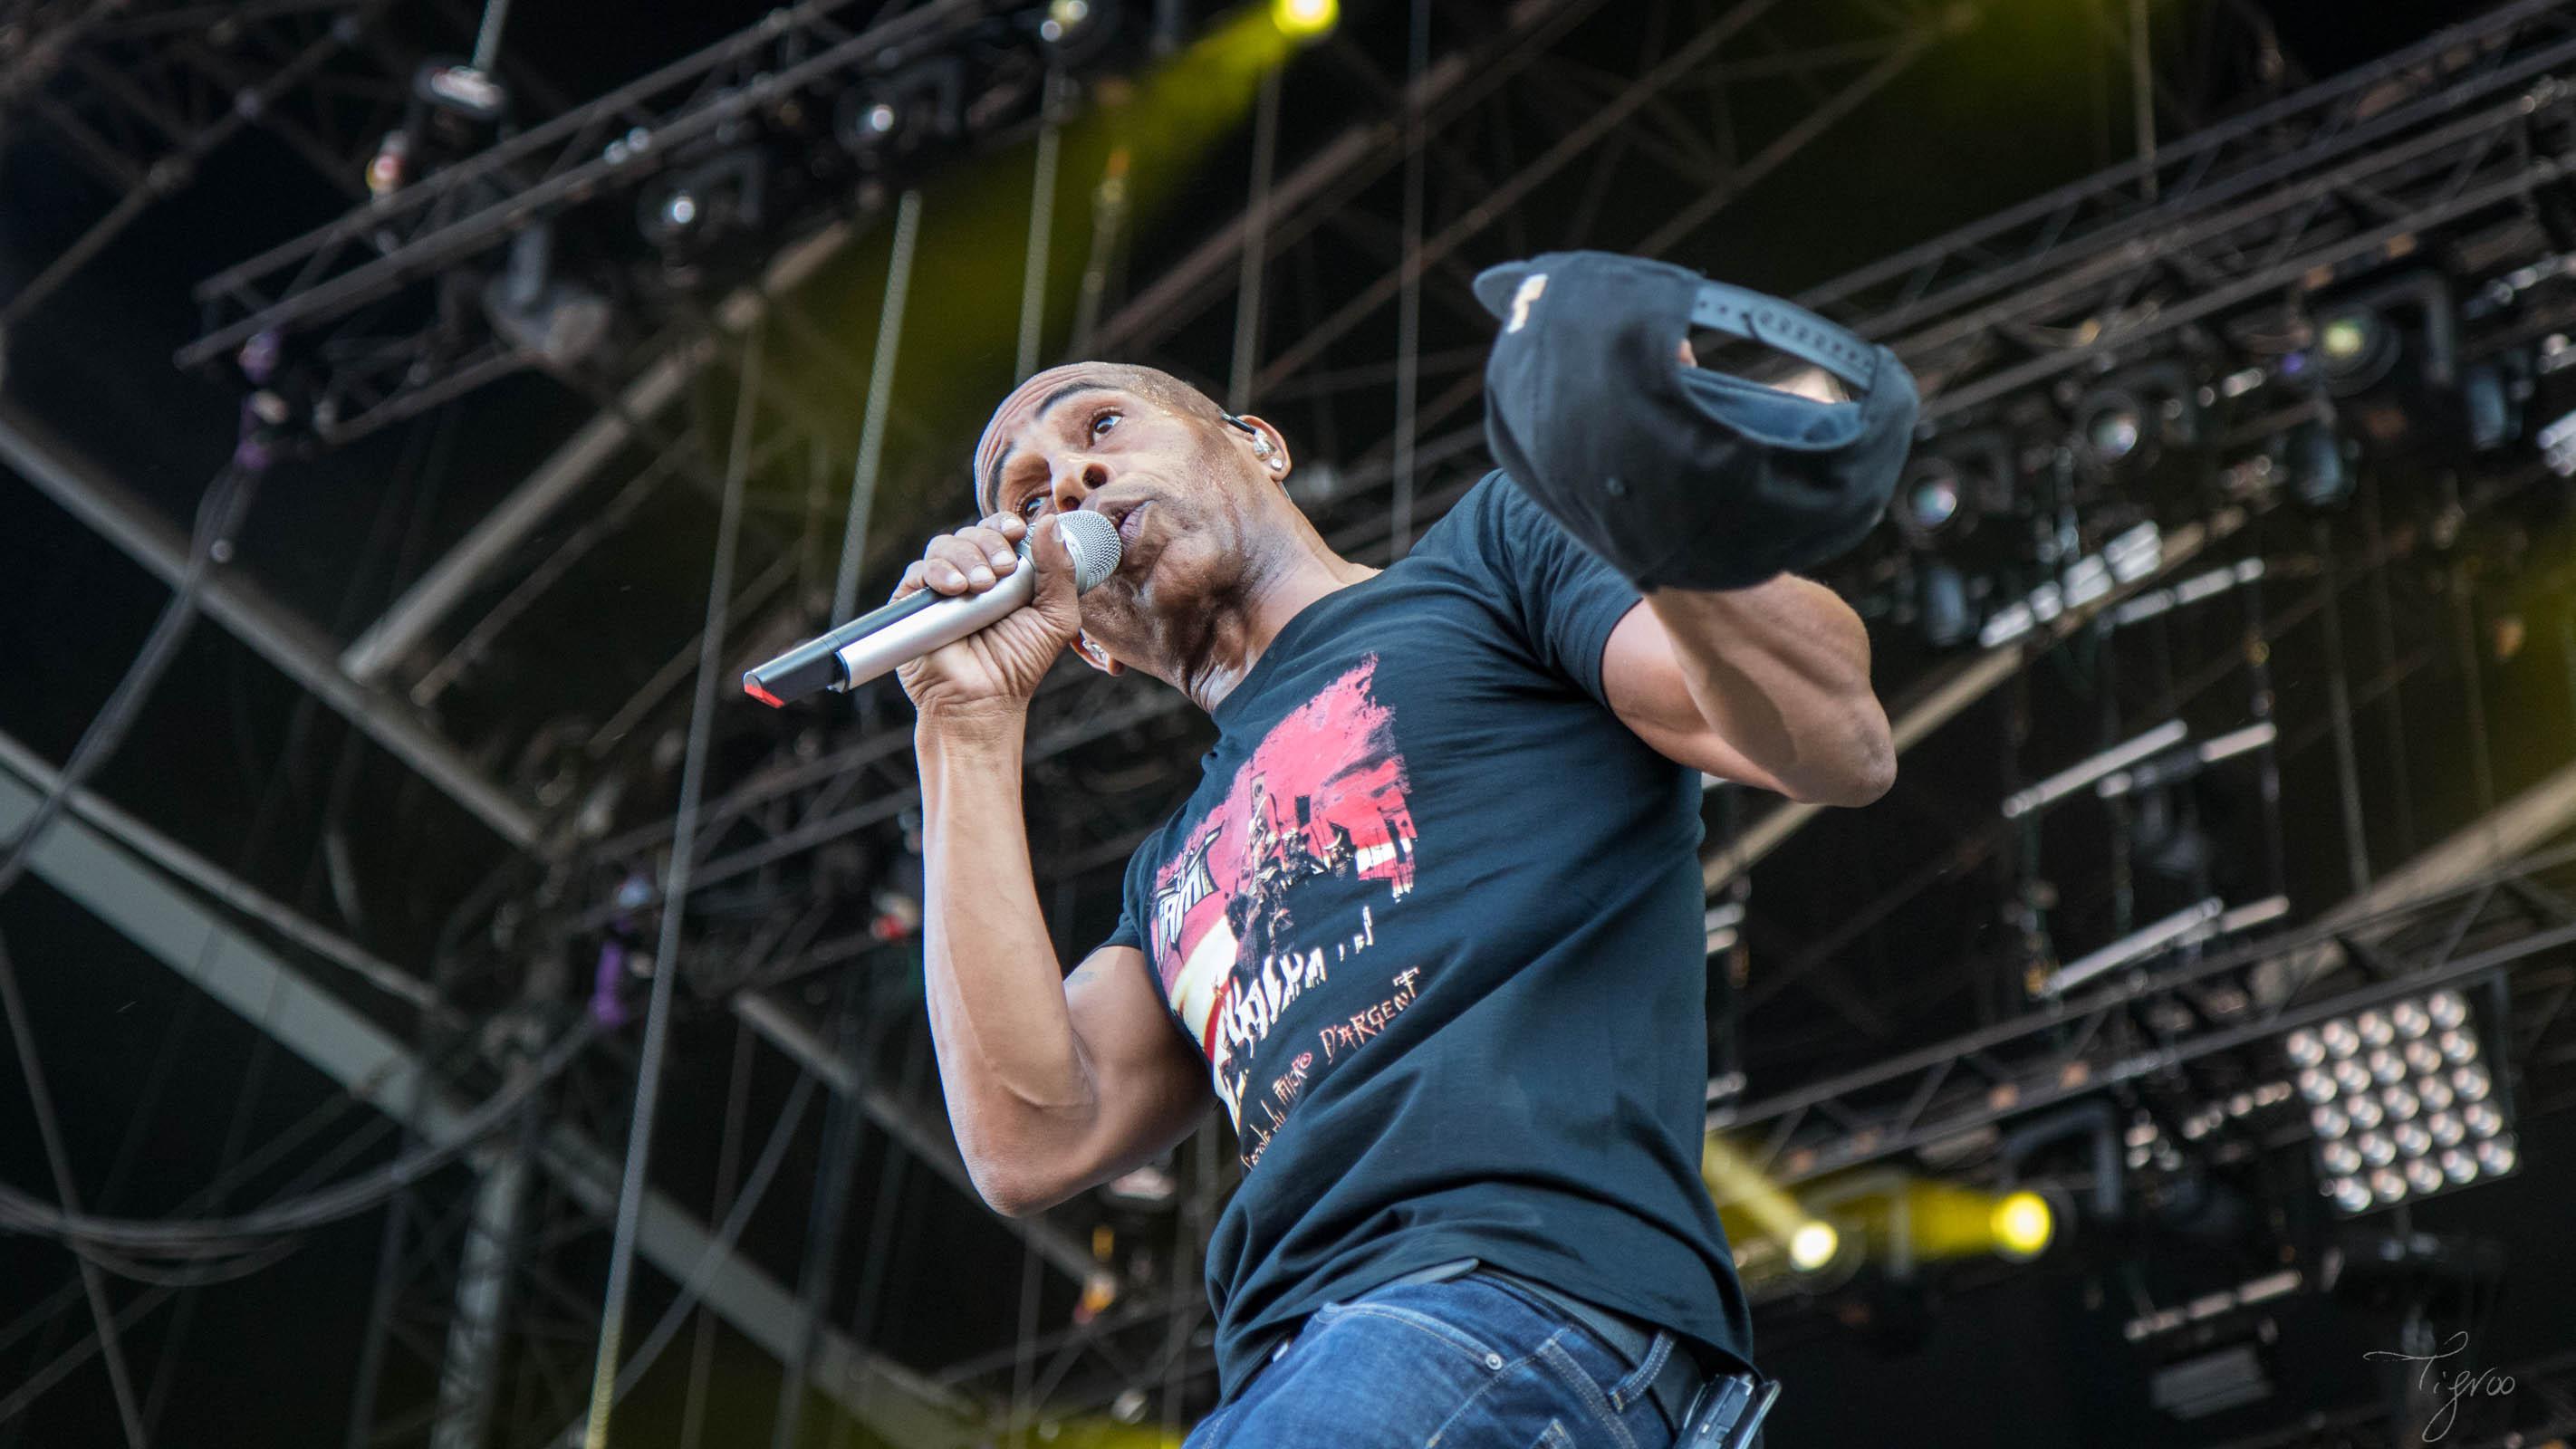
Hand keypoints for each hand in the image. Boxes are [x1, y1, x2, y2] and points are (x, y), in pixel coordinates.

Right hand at [892, 512, 1083, 722]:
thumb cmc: (1019, 663)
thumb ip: (1060, 571)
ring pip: (945, 545)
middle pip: (973, 532)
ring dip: (966, 557)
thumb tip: (1051, 523)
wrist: (982, 699)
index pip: (1000, 532)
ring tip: (980, 586)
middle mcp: (972, 574)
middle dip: (989, 542)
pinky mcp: (913, 601)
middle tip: (1002, 570)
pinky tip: (955, 589)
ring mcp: (942, 587)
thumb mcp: (1056, 617)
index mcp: (1004, 574)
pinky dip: (938, 572)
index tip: (1016, 531)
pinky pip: (920, 570)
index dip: (1005, 525)